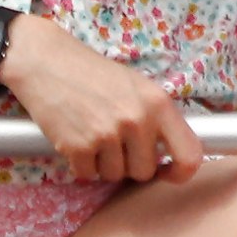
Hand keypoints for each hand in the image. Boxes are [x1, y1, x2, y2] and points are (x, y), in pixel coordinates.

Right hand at [0, 17, 202, 185]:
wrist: (46, 60)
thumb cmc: (92, 73)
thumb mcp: (136, 85)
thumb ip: (156, 118)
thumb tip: (170, 155)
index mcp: (158, 103)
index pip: (190, 155)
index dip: (180, 172)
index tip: (167, 172)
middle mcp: (137, 120)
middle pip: (145, 172)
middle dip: (129, 162)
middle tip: (113, 139)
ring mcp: (107, 134)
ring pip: (115, 176)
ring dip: (103, 162)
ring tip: (92, 132)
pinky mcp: (78, 147)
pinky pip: (87, 174)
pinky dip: (80, 163)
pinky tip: (75, 136)